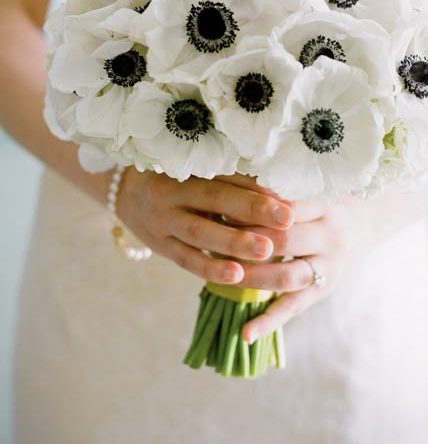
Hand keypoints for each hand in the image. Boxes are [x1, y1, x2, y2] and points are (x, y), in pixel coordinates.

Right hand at [116, 169, 294, 283]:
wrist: (124, 193)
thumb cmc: (173, 179)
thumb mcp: (193, 171)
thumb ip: (225, 178)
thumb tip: (274, 186)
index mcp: (186, 168)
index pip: (225, 174)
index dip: (257, 184)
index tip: (288, 194)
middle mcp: (172, 192)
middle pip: (215, 199)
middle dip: (252, 209)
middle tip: (287, 219)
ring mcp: (163, 221)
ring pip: (200, 232)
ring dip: (234, 242)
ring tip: (267, 250)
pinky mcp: (161, 246)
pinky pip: (187, 260)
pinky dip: (211, 269)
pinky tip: (237, 276)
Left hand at [235, 193, 372, 343]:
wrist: (362, 225)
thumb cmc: (321, 203)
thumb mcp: (307, 190)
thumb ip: (277, 192)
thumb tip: (229, 188)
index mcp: (323, 206)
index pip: (285, 206)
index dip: (252, 208)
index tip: (222, 207)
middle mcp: (329, 237)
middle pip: (284, 240)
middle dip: (247, 241)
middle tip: (214, 238)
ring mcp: (328, 268)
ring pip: (287, 276)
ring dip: (251, 277)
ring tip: (222, 276)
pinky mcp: (322, 292)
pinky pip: (292, 309)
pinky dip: (268, 323)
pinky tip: (245, 334)